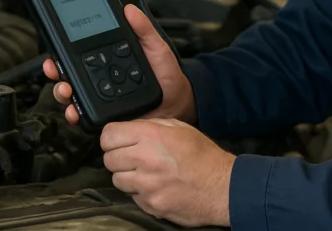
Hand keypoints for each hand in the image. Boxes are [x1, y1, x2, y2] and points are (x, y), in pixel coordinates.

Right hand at [42, 5, 196, 125]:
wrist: (179, 104)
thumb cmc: (167, 75)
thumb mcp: (157, 47)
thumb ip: (144, 29)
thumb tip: (129, 9)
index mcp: (108, 59)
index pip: (80, 53)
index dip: (64, 50)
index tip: (56, 46)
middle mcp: (101, 78)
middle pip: (69, 74)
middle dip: (57, 72)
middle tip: (55, 69)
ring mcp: (101, 98)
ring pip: (73, 95)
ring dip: (62, 92)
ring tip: (66, 91)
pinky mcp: (106, 116)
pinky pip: (85, 116)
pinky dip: (76, 114)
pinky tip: (75, 112)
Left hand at [101, 118, 233, 226]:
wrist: (222, 187)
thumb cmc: (203, 156)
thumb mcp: (179, 128)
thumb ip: (150, 125)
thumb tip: (128, 128)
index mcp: (151, 136)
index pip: (108, 135)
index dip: (112, 137)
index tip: (118, 140)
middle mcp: (145, 159)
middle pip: (108, 158)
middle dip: (118, 156)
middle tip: (133, 157)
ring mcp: (146, 185)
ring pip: (116, 179)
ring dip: (126, 175)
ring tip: (145, 172)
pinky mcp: (150, 204)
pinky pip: (132, 196)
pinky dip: (139, 191)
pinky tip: (155, 185)